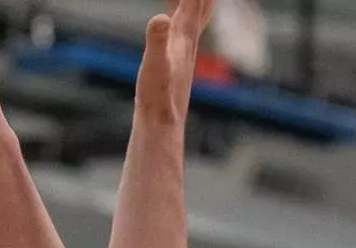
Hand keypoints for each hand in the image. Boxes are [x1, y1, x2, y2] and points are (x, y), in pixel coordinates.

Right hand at [136, 0, 217, 126]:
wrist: (162, 127)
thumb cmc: (156, 98)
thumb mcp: (152, 65)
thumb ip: (156, 41)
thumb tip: (160, 18)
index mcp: (183, 38)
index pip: (194, 2)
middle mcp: (189, 44)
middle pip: (202, 8)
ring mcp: (185, 55)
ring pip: (198, 21)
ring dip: (201, 4)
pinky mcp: (178, 66)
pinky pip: (186, 34)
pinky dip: (188, 20)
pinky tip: (182, 25)